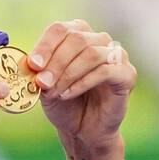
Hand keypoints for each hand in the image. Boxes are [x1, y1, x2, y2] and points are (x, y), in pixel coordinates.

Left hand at [29, 20, 136, 159]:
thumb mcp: (44, 87)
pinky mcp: (127, 74)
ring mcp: (116, 56)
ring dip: (68, 74)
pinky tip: (68, 94)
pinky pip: (105, 71)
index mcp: (77, 35)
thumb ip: (39, 73)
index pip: (60, 29)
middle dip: (55, 63)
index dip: (45, 46)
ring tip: (54, 92)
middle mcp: (99, 40)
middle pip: (76, 39)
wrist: (83, 130)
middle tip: (42, 83)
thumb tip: (32, 64)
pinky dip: (82, 83)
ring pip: (91, 54)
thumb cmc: (64, 104)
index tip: (33, 65)